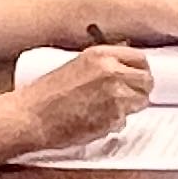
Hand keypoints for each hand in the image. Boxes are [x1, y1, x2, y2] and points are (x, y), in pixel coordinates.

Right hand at [14, 46, 151, 157]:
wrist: (31, 117)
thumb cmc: (45, 95)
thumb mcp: (76, 66)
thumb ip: (102, 66)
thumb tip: (123, 70)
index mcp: (101, 55)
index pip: (140, 58)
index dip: (140, 70)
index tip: (137, 77)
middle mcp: (111, 72)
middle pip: (147, 81)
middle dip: (140, 90)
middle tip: (127, 97)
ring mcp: (115, 96)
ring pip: (140, 102)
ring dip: (129, 108)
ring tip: (105, 110)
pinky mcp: (113, 118)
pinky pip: (125, 121)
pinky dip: (115, 123)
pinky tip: (95, 120)